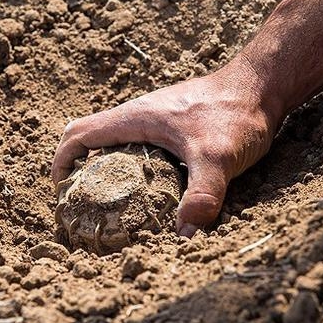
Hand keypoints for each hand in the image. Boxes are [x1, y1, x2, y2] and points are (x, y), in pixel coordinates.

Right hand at [52, 66, 281, 236]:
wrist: (262, 87)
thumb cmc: (235, 112)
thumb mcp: (217, 157)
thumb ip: (201, 195)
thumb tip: (184, 235)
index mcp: (133, 119)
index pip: (78, 135)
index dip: (60, 162)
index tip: (61, 191)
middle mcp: (137, 117)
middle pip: (89, 139)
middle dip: (78, 169)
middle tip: (84, 203)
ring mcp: (154, 120)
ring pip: (113, 142)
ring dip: (103, 167)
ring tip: (110, 202)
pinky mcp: (170, 126)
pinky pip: (135, 145)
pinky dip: (128, 166)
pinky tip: (147, 190)